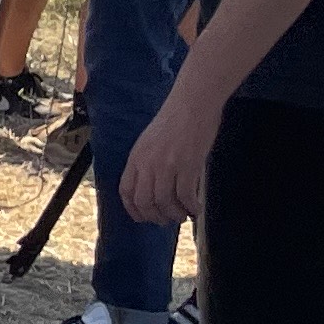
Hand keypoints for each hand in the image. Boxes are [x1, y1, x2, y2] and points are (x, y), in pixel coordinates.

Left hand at [119, 87, 215, 227]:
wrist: (193, 104)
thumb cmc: (174, 120)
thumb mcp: (149, 141)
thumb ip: (146, 163)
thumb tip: (151, 185)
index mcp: (136, 158)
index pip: (126, 191)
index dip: (133, 209)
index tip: (143, 217)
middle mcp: (147, 164)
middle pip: (144, 201)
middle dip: (155, 216)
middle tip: (166, 220)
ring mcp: (167, 165)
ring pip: (165, 202)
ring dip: (174, 214)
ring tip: (182, 215)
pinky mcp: (188, 165)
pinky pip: (185, 195)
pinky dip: (191, 206)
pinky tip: (196, 208)